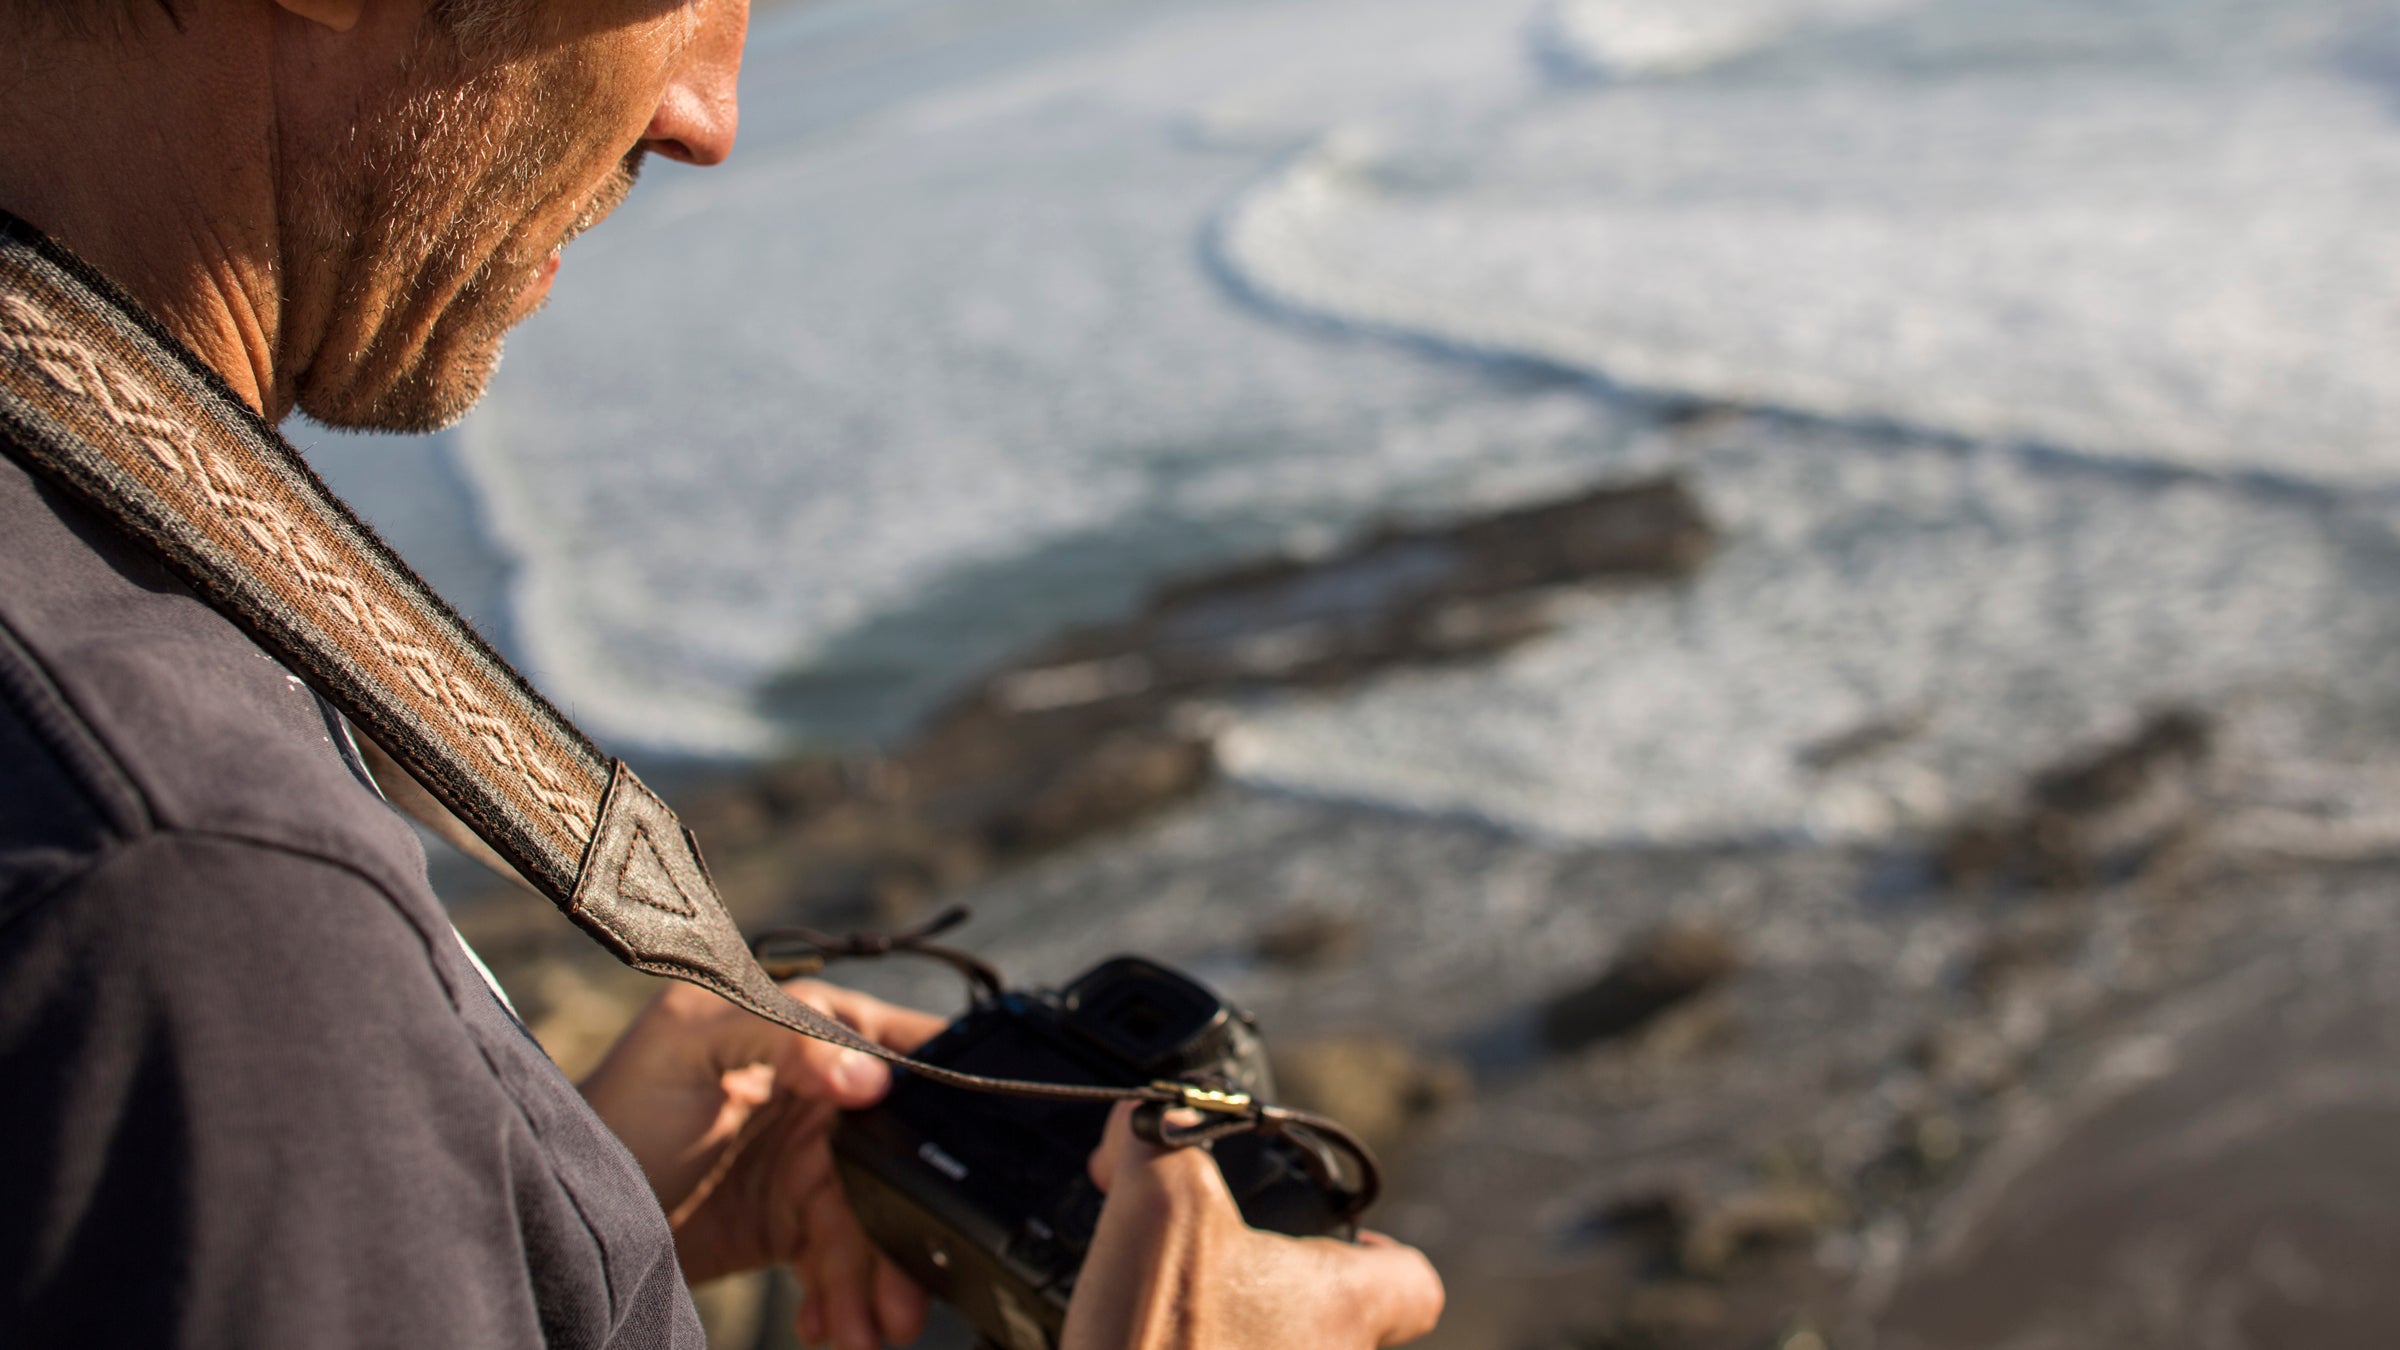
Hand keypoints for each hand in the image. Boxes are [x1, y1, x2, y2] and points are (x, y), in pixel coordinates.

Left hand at [578, 978, 945, 1348]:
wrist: (564, 1211)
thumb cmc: (617, 1102)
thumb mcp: (690, 1046)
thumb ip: (783, 1038)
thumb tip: (871, 1076)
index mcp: (807, 1028)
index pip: (898, 1050)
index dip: (939, 1096)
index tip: (959, 1156)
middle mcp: (820, 1093)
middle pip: (898, 1157)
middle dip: (909, 1227)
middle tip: (908, 1291)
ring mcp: (809, 1162)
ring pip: (875, 1222)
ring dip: (875, 1282)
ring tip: (867, 1332)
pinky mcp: (791, 1222)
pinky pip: (839, 1264)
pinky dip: (840, 1303)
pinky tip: (830, 1330)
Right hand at [1062, 1103, 1445, 1349]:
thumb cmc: (1158, 1341)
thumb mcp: (1158, 1202)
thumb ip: (1161, 1141)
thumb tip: (1143, 1120)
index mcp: (1340, 1305)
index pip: (1414, 1282)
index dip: (1384, 1252)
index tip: (1340, 1236)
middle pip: (1342, 1322)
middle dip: (1284, 1289)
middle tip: (1220, 1262)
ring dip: (1243, 1332)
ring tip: (1175, 1310)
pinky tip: (1147, 1347)